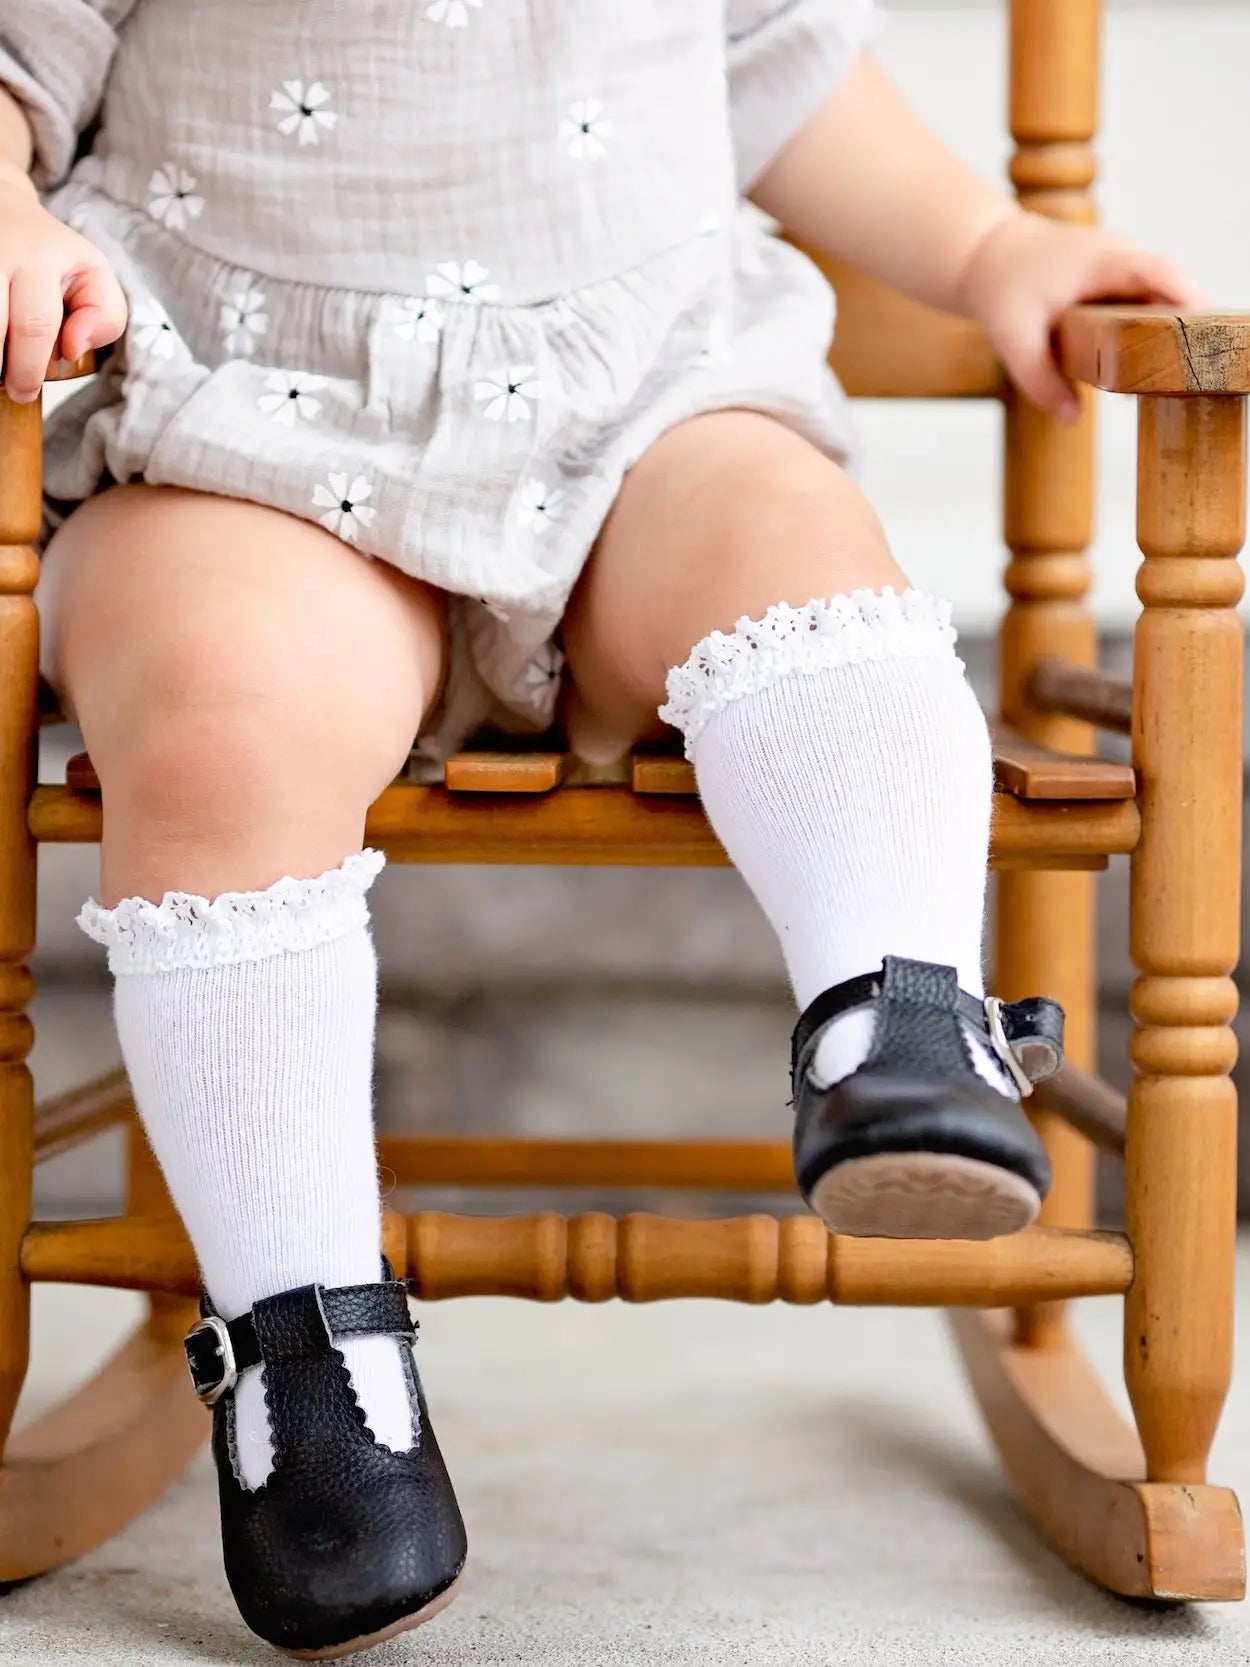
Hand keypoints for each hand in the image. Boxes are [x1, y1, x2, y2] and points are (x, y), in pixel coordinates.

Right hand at [0, 164, 127, 402]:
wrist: (1, 205)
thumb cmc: (52, 255)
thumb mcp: (94, 274)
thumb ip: (106, 317)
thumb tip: (74, 348)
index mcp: (40, 258)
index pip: (35, 324)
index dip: (28, 368)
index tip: (25, 391)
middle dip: (1, 367)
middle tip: (7, 388)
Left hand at [955, 208, 1207, 422]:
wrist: (989, 255)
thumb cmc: (1002, 289)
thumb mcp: (1012, 338)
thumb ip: (1039, 381)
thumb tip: (1073, 418)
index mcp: (1102, 261)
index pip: (1159, 273)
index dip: (1186, 300)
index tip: (1200, 334)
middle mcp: (1123, 255)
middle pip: (1175, 288)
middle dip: (1186, 328)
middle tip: (1186, 376)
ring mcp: (1126, 263)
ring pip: (1166, 296)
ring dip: (1172, 332)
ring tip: (1171, 378)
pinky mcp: (1121, 277)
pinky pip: (1150, 301)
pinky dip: (1154, 329)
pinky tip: (1149, 368)